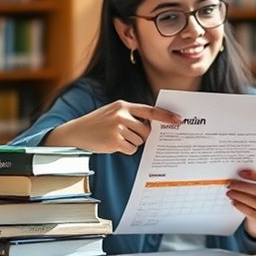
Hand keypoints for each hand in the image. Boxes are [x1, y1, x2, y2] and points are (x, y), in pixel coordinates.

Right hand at [46, 101, 181, 154]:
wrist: (76, 131)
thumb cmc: (99, 122)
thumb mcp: (114, 112)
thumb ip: (132, 115)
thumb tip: (154, 125)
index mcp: (123, 105)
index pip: (150, 111)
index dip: (166, 116)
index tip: (178, 120)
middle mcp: (121, 115)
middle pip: (146, 130)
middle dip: (141, 135)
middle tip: (128, 134)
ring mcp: (117, 128)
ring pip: (139, 141)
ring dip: (131, 143)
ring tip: (117, 138)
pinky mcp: (113, 141)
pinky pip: (131, 149)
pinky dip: (126, 149)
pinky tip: (114, 144)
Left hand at [228, 169, 255, 239]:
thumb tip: (239, 175)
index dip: (254, 174)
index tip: (240, 173)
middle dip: (243, 186)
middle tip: (231, 184)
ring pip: (254, 201)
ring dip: (239, 196)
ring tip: (229, 192)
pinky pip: (251, 212)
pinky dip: (241, 206)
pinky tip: (234, 202)